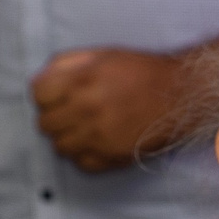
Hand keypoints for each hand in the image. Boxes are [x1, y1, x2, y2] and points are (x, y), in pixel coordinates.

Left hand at [30, 48, 210, 172]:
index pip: (38, 94)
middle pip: (45, 123)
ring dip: (67, 137)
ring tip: (84, 128)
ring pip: (59, 147)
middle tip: (71, 111)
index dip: (46, 93)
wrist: (180, 95)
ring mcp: (98, 136)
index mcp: (82, 80)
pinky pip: (80, 163)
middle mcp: (86, 109)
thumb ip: (66, 63)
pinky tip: (96, 141)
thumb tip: (42, 77)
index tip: (57, 94)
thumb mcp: (102, 55)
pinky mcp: (111, 156)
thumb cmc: (141, 72)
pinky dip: (84, 155)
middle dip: (55, 116)